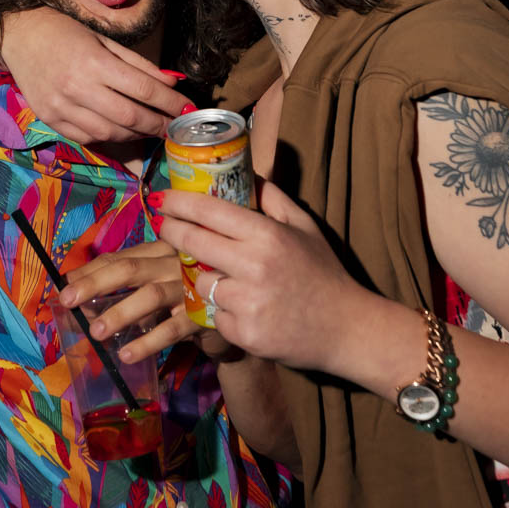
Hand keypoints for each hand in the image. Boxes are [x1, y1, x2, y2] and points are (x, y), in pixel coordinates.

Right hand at [0, 8, 191, 143]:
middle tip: (174, 126)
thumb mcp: (106, 41)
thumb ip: (140, 65)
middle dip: (158, 124)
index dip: (170, 103)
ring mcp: (61, 107)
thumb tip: (173, 83)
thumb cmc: (67, 33)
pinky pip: (87, 137)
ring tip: (151, 129)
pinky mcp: (50, 119)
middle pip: (130, 116)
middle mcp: (77, 88)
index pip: (143, 90)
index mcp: (95, 63)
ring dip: (136, 134)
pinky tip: (122, 131)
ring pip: (110, 132)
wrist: (20, 36)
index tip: (188, 109)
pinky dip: (109, 137)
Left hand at [57, 240, 213, 363]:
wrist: (232, 319)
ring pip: (150, 295)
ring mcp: (190, 286)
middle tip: (69, 300)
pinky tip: (127, 354)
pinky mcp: (203, 314)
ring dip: (120, 313)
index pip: (119, 257)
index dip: (90, 271)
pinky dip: (148, 341)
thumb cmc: (185, 299)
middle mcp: (175, 261)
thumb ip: (126, 290)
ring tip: (96, 332)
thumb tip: (82, 301)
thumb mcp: (155, 288)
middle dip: (95, 283)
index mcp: (160, 250)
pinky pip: (172, 328)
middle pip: (130, 268)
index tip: (65, 286)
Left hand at [152, 180, 368, 371]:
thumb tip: (249, 174)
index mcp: (268, 235)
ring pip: (202, 282)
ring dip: (209, 279)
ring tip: (232, 281)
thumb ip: (274, 199)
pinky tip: (247, 311)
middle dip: (171, 231)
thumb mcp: (305, 227)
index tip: (161, 196)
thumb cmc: (324, 274)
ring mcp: (247, 302)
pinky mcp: (243, 333)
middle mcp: (254, 266)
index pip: (210, 211)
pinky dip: (225, 312)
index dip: (180, 202)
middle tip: (164, 226)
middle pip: (193, 242)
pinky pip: (215, 315)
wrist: (346, 329)